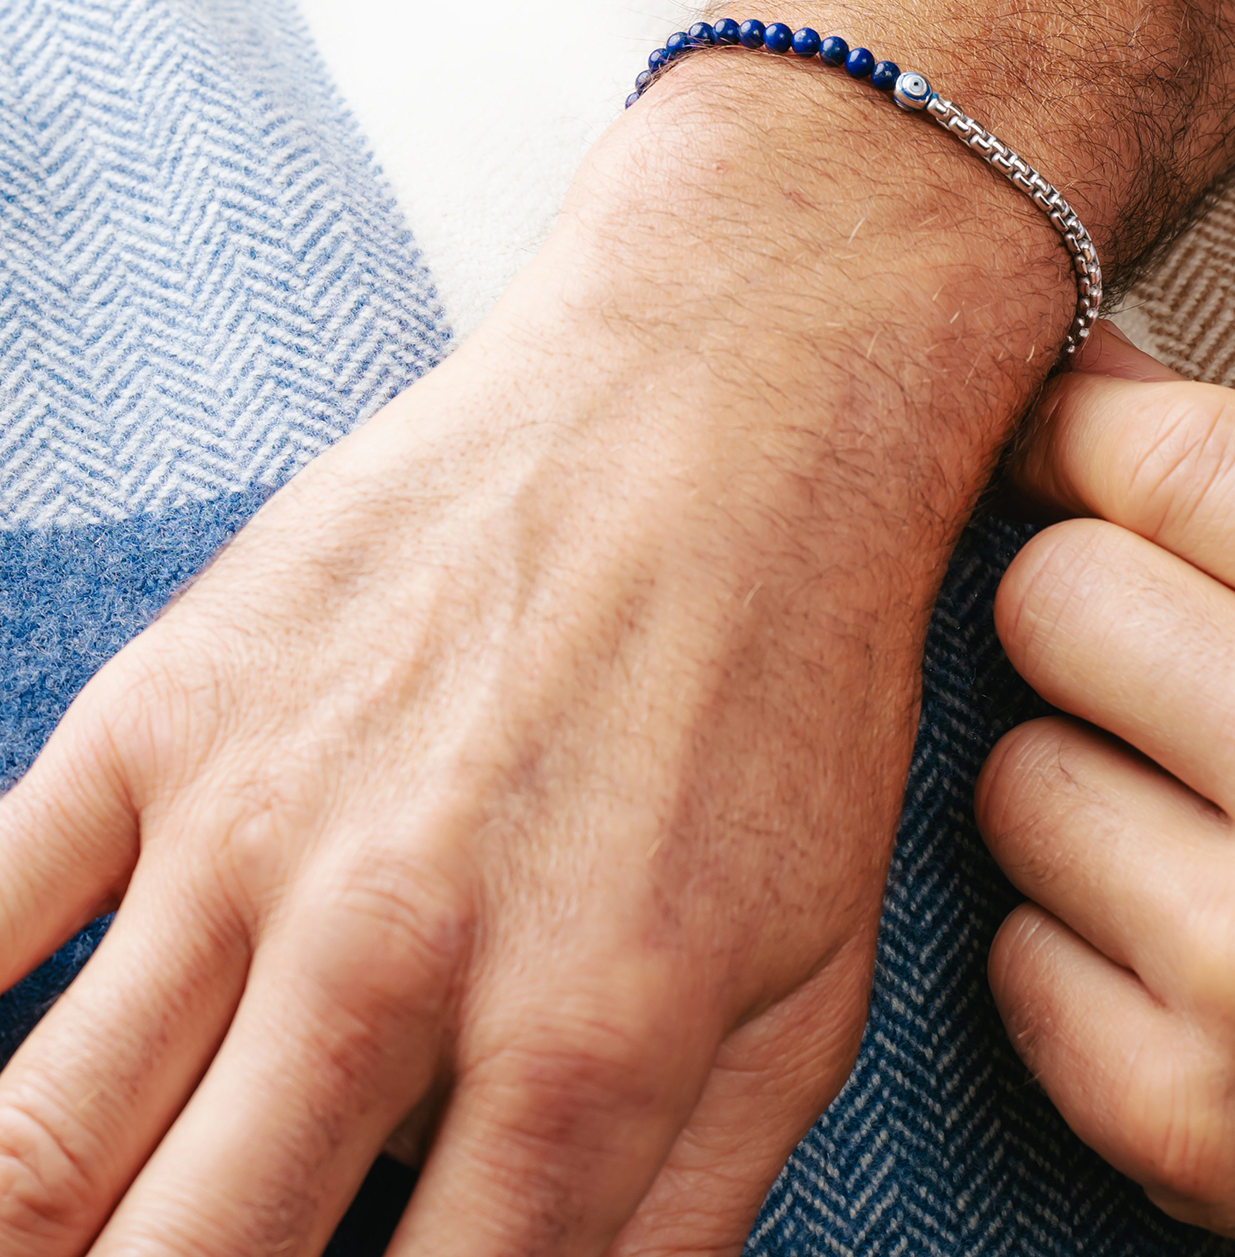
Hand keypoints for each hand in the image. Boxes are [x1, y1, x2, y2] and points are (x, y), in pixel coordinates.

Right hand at [0, 63, 1065, 1256]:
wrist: (724, 410)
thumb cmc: (784, 687)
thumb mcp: (808, 977)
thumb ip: (681, 1214)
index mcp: (582, 1055)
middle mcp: (391, 961)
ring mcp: (252, 826)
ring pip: (28, 1162)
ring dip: (33, 1236)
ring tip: (79, 1238)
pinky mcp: (167, 707)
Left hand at [975, 327, 1234, 1253]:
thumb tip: (1078, 375)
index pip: (1172, 457)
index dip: (1073, 439)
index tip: (1049, 454)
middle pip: (1051, 598)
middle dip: (1076, 616)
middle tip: (1150, 670)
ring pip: (1011, 777)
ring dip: (1076, 792)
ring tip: (1197, 836)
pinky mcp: (1189, 1114)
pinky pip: (1011, 952)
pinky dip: (1076, 950)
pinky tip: (1189, 962)